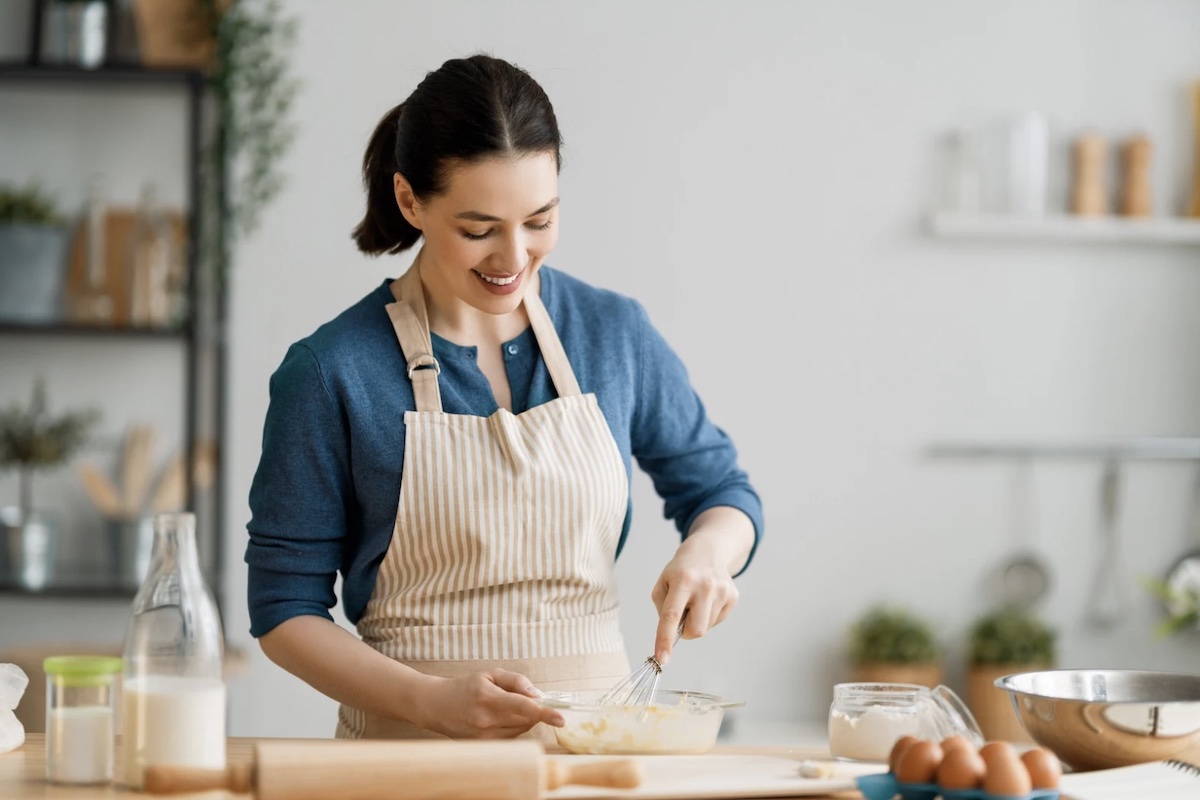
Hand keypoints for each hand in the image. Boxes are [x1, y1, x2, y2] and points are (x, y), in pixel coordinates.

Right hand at [410, 669, 564, 738]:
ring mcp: (484, 736)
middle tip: (522, 698)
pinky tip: (499, 718)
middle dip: (533, 710)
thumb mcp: (489, 674)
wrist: (437, 706)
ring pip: (520, 730)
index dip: (545, 713)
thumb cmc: (465, 687)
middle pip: (525, 719)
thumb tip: (538, 695)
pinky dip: (513, 727)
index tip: (561, 718)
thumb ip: (516, 681)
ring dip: (523, 719)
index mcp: (488, 697)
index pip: (523, 707)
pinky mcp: (483, 746)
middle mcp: (485, 720)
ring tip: (504, 707)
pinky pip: (511, 737)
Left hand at [649, 507, 753, 667]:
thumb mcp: (663, 583)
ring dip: (697, 621)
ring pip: (706, 627)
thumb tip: (675, 636)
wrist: (707, 550)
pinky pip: (717, 621)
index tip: (662, 659)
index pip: (671, 615)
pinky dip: (708, 616)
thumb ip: (663, 610)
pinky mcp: (733, 596)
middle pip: (696, 630)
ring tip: (695, 601)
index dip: (665, 639)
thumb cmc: (680, 571)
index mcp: (682, 580)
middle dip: (686, 632)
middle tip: (683, 616)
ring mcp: (722, 590)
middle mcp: (705, 585)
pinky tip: (707, 599)